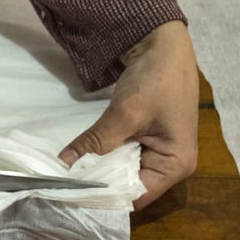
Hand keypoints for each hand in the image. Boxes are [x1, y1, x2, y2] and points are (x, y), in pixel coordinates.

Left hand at [61, 20, 198, 209]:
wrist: (163, 43)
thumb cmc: (155, 79)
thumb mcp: (124, 113)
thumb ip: (96, 142)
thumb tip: (63, 165)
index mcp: (176, 165)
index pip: (136, 195)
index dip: (106, 196)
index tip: (73, 195)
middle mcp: (172, 165)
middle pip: (131, 186)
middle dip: (101, 184)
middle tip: (65, 186)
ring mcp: (161, 152)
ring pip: (124, 171)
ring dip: (101, 170)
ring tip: (70, 175)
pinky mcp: (149, 139)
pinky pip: (125, 156)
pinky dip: (106, 155)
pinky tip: (84, 157)